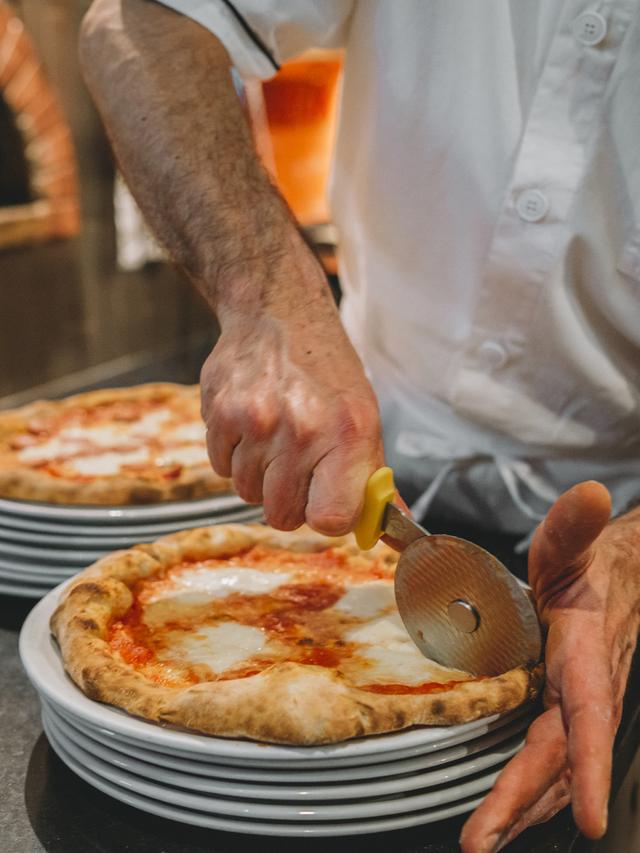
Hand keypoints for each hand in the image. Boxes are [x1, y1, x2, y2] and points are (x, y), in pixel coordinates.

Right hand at [200, 312, 382, 534]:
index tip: (324, 501)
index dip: (326, 516)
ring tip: (273, 435)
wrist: (279, 314)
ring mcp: (256, 422)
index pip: (331, 519)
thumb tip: (394, 535)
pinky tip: (249, 424)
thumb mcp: (364, 419)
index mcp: (348, 436)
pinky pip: (221, 469)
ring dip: (259, 475)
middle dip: (288, 498)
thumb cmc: (327, 372)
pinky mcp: (219, 414)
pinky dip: (233, 455)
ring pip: (247, 494)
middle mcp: (302, 430)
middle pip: (282, 515)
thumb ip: (372, 481)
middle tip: (296, 463)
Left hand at [460, 480, 639, 852]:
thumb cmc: (588, 568)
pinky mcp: (564, 714)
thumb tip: (590, 495)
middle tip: (480, 841)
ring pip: (556, 770)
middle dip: (522, 801)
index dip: (591, 765)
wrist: (617, 583)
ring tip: (485, 838)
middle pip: (560, 757)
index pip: (591, 715)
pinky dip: (532, 791)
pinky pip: (551, 760)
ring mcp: (576, 708)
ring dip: (522, 806)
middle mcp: (585, 691)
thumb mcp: (570, 546)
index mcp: (587, 655)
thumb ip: (573, 528)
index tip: (593, 819)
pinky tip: (509, 812)